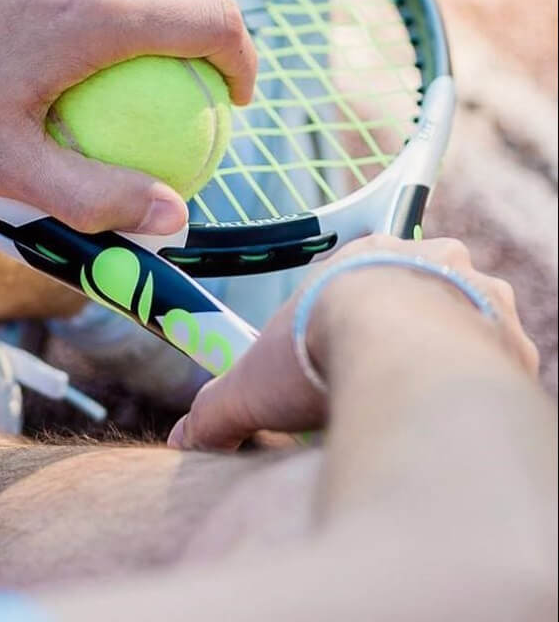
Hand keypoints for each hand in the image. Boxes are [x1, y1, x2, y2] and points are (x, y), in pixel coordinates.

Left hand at [0, 0, 256, 234]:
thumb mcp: (2, 163)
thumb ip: (95, 195)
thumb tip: (172, 217)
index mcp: (99, 11)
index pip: (217, 22)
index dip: (245, 61)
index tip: (233, 98)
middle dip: (210, 24)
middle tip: (190, 74)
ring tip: (111, 48)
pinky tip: (37, 13)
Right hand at [167, 235, 538, 450]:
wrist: (399, 358)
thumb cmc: (319, 352)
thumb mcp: (253, 384)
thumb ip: (217, 411)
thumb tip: (182, 442)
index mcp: (365, 253)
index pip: (364, 278)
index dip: (353, 315)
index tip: (344, 349)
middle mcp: (429, 260)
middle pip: (422, 291)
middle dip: (408, 327)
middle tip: (386, 372)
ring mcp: (478, 294)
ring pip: (469, 319)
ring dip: (451, 350)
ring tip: (423, 396)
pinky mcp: (512, 335)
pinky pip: (502, 356)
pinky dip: (483, 380)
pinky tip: (455, 408)